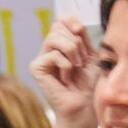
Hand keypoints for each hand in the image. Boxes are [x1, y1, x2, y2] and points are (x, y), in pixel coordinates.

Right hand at [31, 11, 101, 127]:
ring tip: (77, 66)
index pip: (61, 21)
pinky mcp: (36, 69)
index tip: (80, 31)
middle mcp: (48, 49)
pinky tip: (66, 78)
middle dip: (75, 42)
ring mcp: (41, 59)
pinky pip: (52, 55)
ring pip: (53, 38)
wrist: (85, 106)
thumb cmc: (89, 84)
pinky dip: (65, 65)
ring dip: (71, 51)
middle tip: (81, 61)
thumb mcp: (90, 55)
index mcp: (61, 44)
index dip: (71, 22)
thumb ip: (81, 37)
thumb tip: (74, 24)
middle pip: (57, 27)